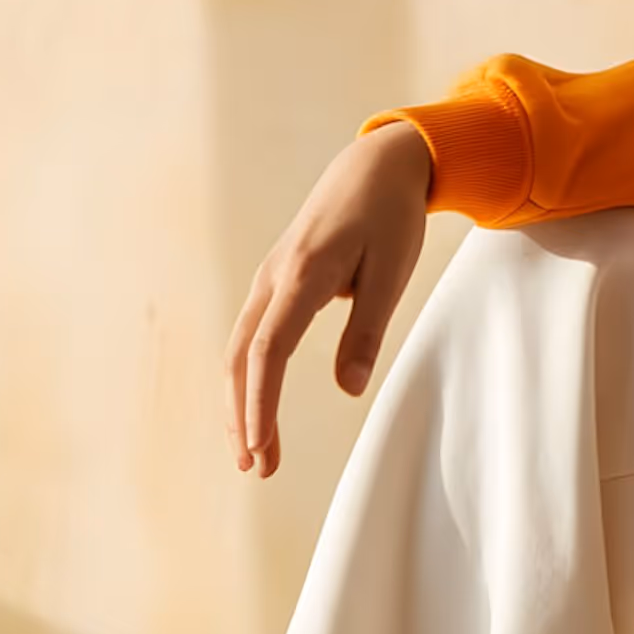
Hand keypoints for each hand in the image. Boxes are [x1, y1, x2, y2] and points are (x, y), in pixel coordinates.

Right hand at [223, 121, 433, 478]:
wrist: (375, 166)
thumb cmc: (390, 216)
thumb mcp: (393, 271)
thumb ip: (369, 328)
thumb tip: (349, 388)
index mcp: (302, 276)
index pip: (269, 351)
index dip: (260, 403)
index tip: (261, 446)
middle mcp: (273, 278)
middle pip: (243, 358)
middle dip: (244, 416)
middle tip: (257, 468)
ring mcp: (269, 278)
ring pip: (240, 350)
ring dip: (242, 402)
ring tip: (254, 451)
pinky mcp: (275, 281)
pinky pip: (251, 336)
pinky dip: (248, 376)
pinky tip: (256, 405)